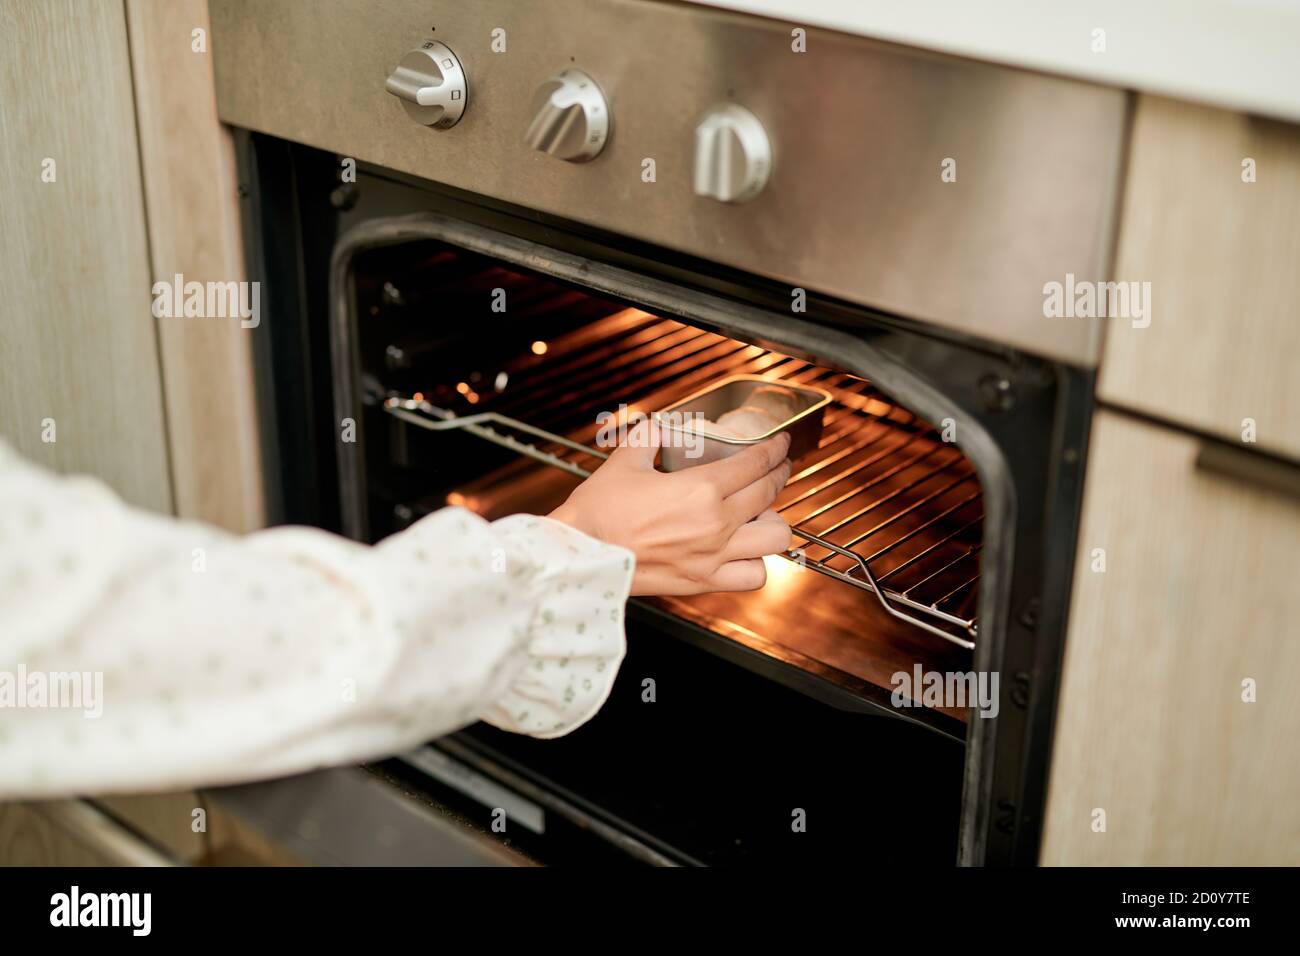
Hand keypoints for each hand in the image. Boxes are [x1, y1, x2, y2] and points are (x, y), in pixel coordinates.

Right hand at [549, 420, 792, 595]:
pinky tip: (746, 551)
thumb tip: (664, 425)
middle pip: (770, 493)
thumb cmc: (598, 512)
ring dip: (774, 521)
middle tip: (777, 467)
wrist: (582, 555)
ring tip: (762, 513)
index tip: (779, 444)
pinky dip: (758, 563)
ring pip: (775, 538)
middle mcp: (716, 523)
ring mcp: (715, 556)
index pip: (755, 463)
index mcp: (700, 488)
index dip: (774, 449)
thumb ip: (651, 435)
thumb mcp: (625, 459)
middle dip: (780, 474)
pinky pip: (755, 576)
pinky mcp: (706, 581)